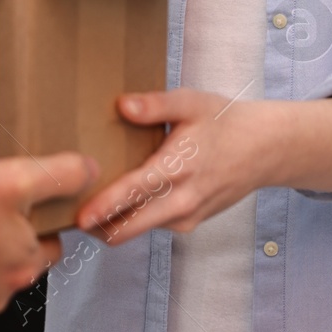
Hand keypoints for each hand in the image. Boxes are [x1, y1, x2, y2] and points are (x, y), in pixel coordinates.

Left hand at [74, 90, 276, 245]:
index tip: (81, 217)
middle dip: (98, 225)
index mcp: (179, 167)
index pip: (136, 192)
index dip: (106, 206)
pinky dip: (134, 218)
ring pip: (139, 229)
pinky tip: (124, 199)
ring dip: (114, 222)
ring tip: (90, 204)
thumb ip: (156, 104)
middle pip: (130, 226)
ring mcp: (187, 216)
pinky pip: (153, 225)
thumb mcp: (191, 102)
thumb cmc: (224, 122)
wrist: (263, 149)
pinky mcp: (190, 224)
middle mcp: (182, 200)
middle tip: (68, 214)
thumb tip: (123, 105)